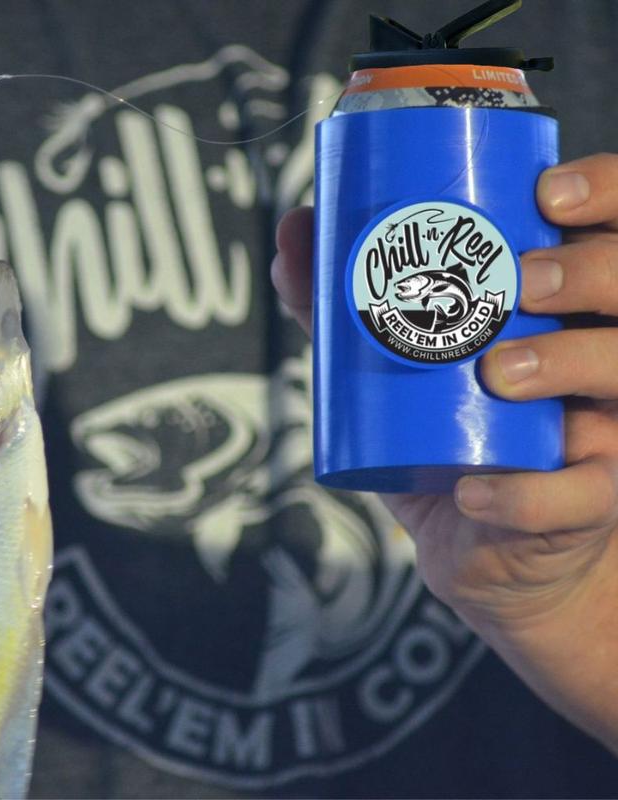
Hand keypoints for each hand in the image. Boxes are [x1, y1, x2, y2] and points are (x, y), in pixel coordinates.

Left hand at [272, 153, 617, 752]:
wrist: (482, 546)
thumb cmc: (445, 438)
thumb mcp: (393, 369)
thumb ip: (344, 309)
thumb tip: (293, 236)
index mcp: (565, 312)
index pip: (611, 236)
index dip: (605, 196)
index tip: (547, 193)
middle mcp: (601, 359)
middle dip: (588, 272)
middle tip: (521, 281)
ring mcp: (606, 432)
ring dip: (566, 362)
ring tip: (500, 371)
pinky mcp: (586, 504)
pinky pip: (579, 496)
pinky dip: (523, 494)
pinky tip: (474, 491)